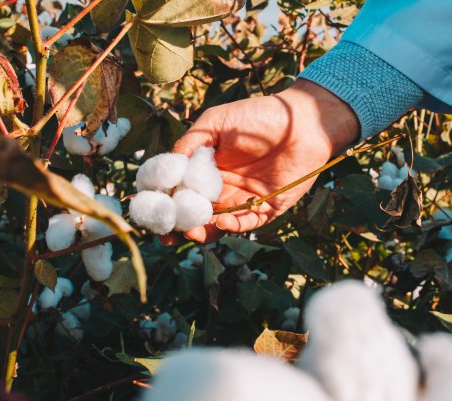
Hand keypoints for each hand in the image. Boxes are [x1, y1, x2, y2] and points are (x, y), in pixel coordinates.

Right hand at [162, 79, 359, 243]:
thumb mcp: (216, 123)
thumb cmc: (259, 117)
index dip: (164, 203)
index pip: (179, 192)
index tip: (150, 209)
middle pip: (194, 214)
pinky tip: (221, 221)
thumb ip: (191, 143)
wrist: (302, 122)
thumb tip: (167, 167)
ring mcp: (243, 201)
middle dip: (178, 226)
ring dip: (202, 232)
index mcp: (206, 169)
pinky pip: (246, 224)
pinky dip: (232, 227)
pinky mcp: (267, 209)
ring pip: (216, 225)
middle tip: (167, 233)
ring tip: (191, 232)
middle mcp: (222, 188)